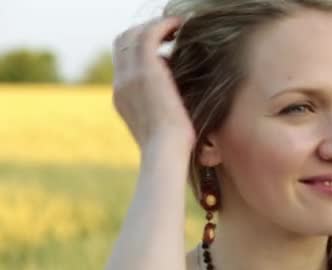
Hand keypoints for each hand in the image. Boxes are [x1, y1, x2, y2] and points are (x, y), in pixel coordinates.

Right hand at [112, 16, 194, 151]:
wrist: (165, 153)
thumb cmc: (173, 148)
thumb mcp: (164, 126)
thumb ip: (164, 107)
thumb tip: (179, 98)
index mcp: (123, 97)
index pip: (122, 60)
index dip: (139, 46)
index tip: (163, 44)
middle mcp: (121, 84)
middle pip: (122, 42)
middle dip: (144, 30)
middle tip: (170, 30)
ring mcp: (130, 77)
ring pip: (134, 35)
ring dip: (156, 25)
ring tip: (178, 25)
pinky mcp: (146, 72)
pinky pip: (149, 35)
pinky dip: (164, 25)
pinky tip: (181, 25)